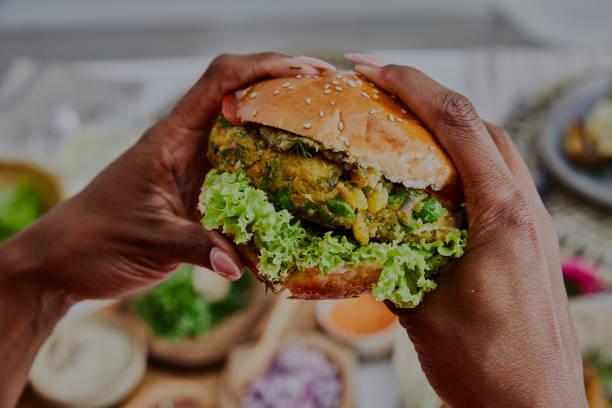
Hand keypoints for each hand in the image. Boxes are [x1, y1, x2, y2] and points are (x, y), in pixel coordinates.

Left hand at [2, 52, 333, 300]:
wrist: (67, 257)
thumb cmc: (98, 239)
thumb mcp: (150, 240)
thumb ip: (197, 248)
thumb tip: (242, 267)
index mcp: (171, 138)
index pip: (219, 82)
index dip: (262, 67)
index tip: (303, 72)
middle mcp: (186, 143)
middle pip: (238, 93)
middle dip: (283, 86)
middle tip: (327, 93)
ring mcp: (193, 164)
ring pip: (242, 128)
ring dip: (279, 120)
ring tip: (321, 125)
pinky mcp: (198, 188)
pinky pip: (239, 166)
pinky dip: (268, 163)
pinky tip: (294, 178)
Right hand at [347, 55, 586, 406]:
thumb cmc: (486, 367)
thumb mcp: (421, 312)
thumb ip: (389, 265)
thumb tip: (352, 242)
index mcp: (500, 215)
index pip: (456, 125)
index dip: (411, 86)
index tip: (371, 68)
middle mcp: (524, 209)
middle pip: (477, 125)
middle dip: (427, 96)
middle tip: (379, 87)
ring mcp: (531, 224)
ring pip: (490, 150)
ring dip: (446, 128)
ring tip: (400, 123)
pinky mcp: (527, 241)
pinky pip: (494, 182)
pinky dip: (460, 164)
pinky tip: (430, 179)